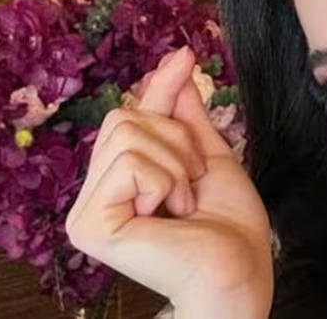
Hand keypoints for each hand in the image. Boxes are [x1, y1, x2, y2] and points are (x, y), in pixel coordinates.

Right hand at [67, 47, 272, 318]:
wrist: (240, 271)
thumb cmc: (229, 226)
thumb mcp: (207, 155)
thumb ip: (184, 114)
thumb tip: (178, 59)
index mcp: (118, 181)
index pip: (130, 116)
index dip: (160, 85)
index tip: (186, 54)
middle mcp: (93, 196)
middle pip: (124, 118)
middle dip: (176, 142)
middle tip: (192, 185)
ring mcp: (86, 212)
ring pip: (126, 134)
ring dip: (174, 165)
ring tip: (183, 204)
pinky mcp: (89, 226)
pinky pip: (130, 163)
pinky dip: (164, 181)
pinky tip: (169, 216)